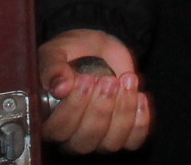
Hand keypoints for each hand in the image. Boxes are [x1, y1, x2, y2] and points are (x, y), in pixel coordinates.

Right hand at [39, 30, 152, 153]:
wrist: (97, 48)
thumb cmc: (71, 52)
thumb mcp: (56, 52)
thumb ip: (53, 68)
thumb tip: (59, 87)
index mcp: (50, 120)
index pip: (57, 131)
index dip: (73, 108)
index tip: (85, 80)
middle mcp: (73, 135)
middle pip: (85, 140)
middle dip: (100, 109)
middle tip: (108, 80)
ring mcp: (99, 138)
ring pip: (111, 142)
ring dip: (123, 111)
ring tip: (127, 80)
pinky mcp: (123, 134)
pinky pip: (133, 140)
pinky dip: (140, 121)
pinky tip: (140, 95)